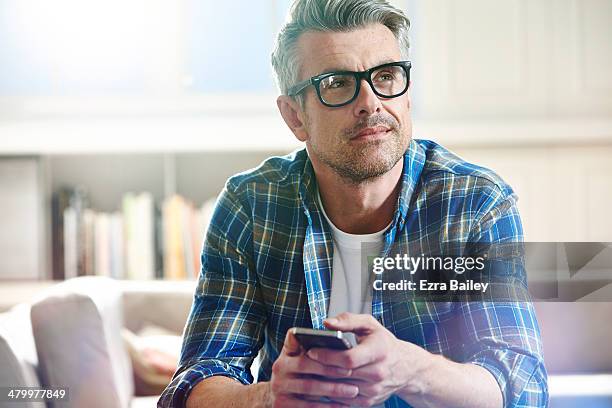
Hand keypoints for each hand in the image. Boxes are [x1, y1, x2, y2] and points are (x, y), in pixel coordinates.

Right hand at [268, 328, 360, 407]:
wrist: (281, 394)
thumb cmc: (300, 371)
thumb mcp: (301, 354)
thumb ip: (310, 342)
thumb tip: (330, 327)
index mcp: (286, 352)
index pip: (300, 343)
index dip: (319, 347)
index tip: (342, 352)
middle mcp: (278, 368)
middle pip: (306, 365)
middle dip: (330, 369)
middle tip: (351, 372)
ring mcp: (279, 387)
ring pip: (309, 387)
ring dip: (333, 389)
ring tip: (352, 390)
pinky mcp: (281, 404)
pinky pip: (308, 406)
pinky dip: (327, 406)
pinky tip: (342, 404)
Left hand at [305, 313, 431, 406]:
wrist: (405, 367)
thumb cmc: (384, 343)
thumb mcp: (370, 325)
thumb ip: (348, 320)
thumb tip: (327, 323)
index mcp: (378, 351)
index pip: (349, 358)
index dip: (327, 355)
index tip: (312, 350)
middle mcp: (378, 373)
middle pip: (341, 374)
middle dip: (319, 368)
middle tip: (303, 361)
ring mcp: (374, 390)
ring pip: (340, 389)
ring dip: (322, 381)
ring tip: (308, 371)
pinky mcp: (369, 402)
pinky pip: (343, 400)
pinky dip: (330, 393)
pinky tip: (320, 383)